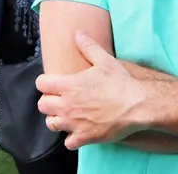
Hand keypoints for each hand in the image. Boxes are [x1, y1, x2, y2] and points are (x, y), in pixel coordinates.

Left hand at [36, 30, 148, 149]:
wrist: (136, 105)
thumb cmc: (121, 82)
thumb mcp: (104, 60)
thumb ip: (88, 47)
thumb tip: (78, 34)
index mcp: (68, 85)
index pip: (41, 84)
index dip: (46, 83)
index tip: (53, 84)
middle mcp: (67, 105)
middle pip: (42, 105)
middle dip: (49, 102)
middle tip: (60, 100)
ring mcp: (74, 123)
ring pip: (51, 124)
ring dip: (57, 119)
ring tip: (68, 115)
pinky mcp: (84, 137)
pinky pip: (68, 143)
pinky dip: (72, 139)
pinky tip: (80, 131)